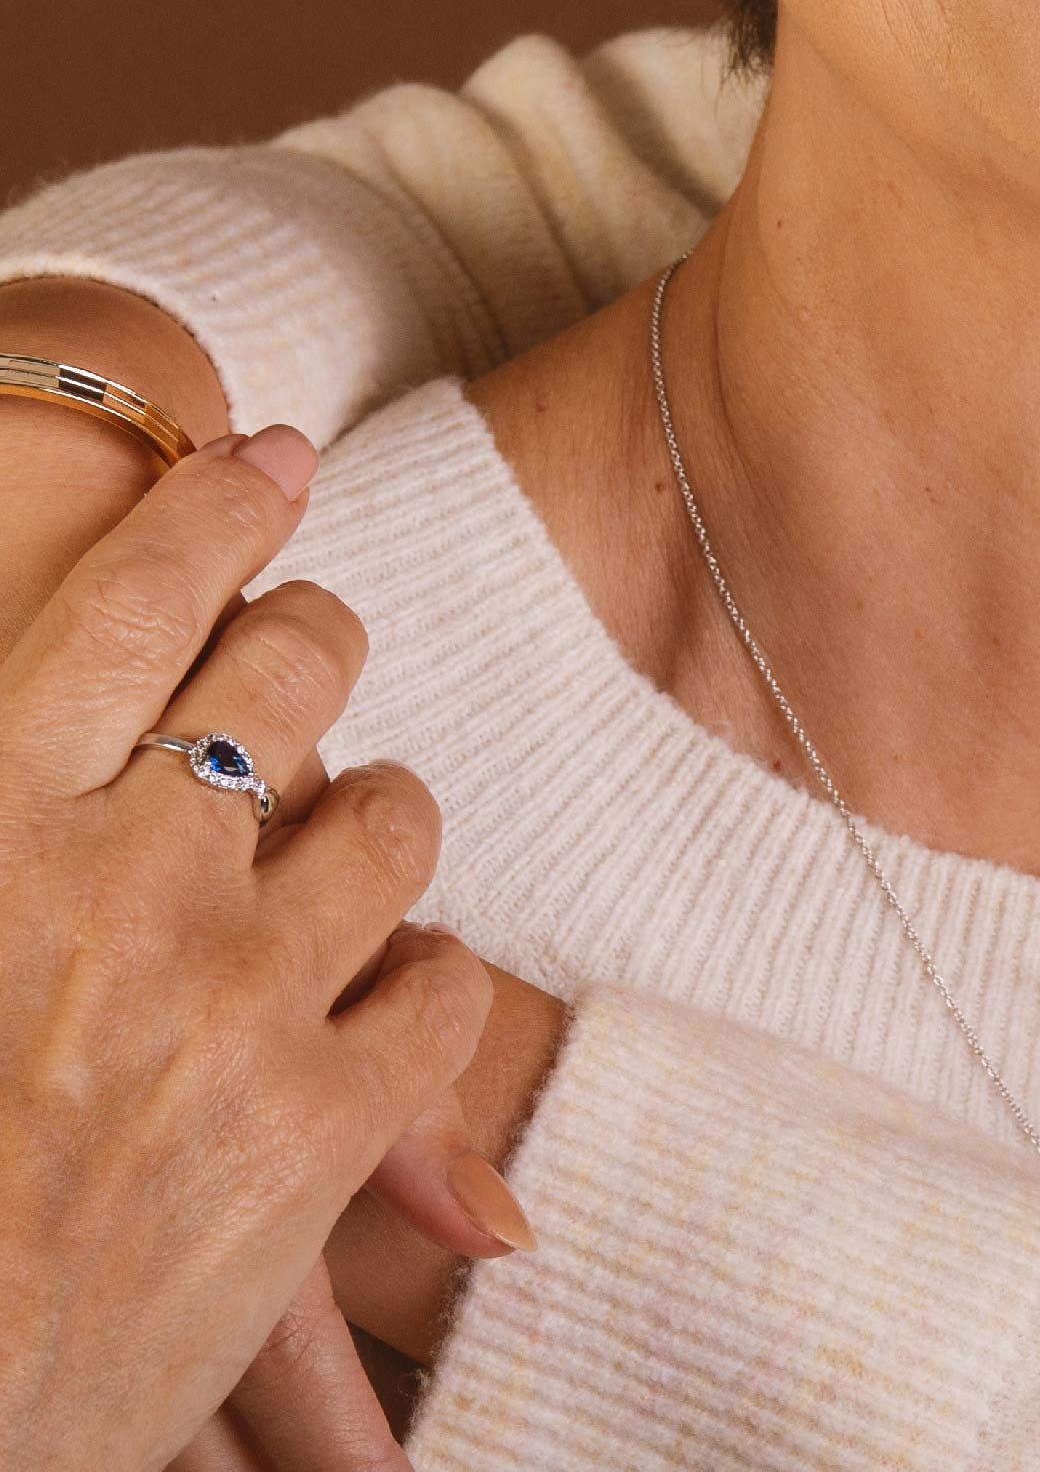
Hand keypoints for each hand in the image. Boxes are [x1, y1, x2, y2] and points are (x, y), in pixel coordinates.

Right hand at [0, 428, 490, 1471]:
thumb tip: (34, 753)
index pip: (133, 607)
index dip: (216, 511)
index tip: (277, 458)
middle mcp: (128, 889)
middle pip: (290, 671)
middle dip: (314, 629)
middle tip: (314, 632)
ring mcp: (238, 1005)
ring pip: (392, 821)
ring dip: (378, 812)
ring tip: (352, 832)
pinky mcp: (318, 1135)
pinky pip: (443, 993)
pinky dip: (423, 982)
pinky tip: (386, 992)